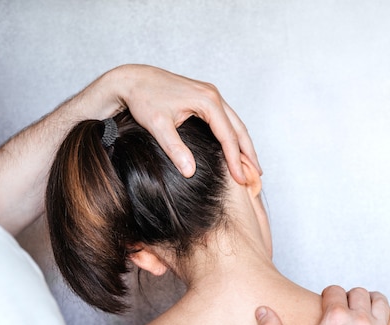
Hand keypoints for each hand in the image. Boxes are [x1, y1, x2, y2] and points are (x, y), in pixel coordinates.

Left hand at [115, 64, 260, 182]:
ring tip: (251, 166)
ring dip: (244, 145)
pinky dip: (233, 136)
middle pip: (239, 129)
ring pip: (235, 124)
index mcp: (207, 101)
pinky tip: (234, 149)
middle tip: (256, 175)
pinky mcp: (205, 98)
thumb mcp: (157, 125)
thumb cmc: (143, 98)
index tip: (240, 179)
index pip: (228, 136)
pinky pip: (226, 120)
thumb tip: (191, 172)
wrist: (132, 79)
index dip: (235, 160)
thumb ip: (175, 148)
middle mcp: (214, 95)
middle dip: (249, 154)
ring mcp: (211, 95)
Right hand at [255, 285, 389, 324]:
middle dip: (351, 295)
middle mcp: (359, 322)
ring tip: (371, 303)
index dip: (329, 293)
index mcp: (335, 318)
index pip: (334, 291)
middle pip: (359, 294)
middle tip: (347, 303)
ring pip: (382, 305)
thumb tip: (262, 311)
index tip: (327, 299)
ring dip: (375, 300)